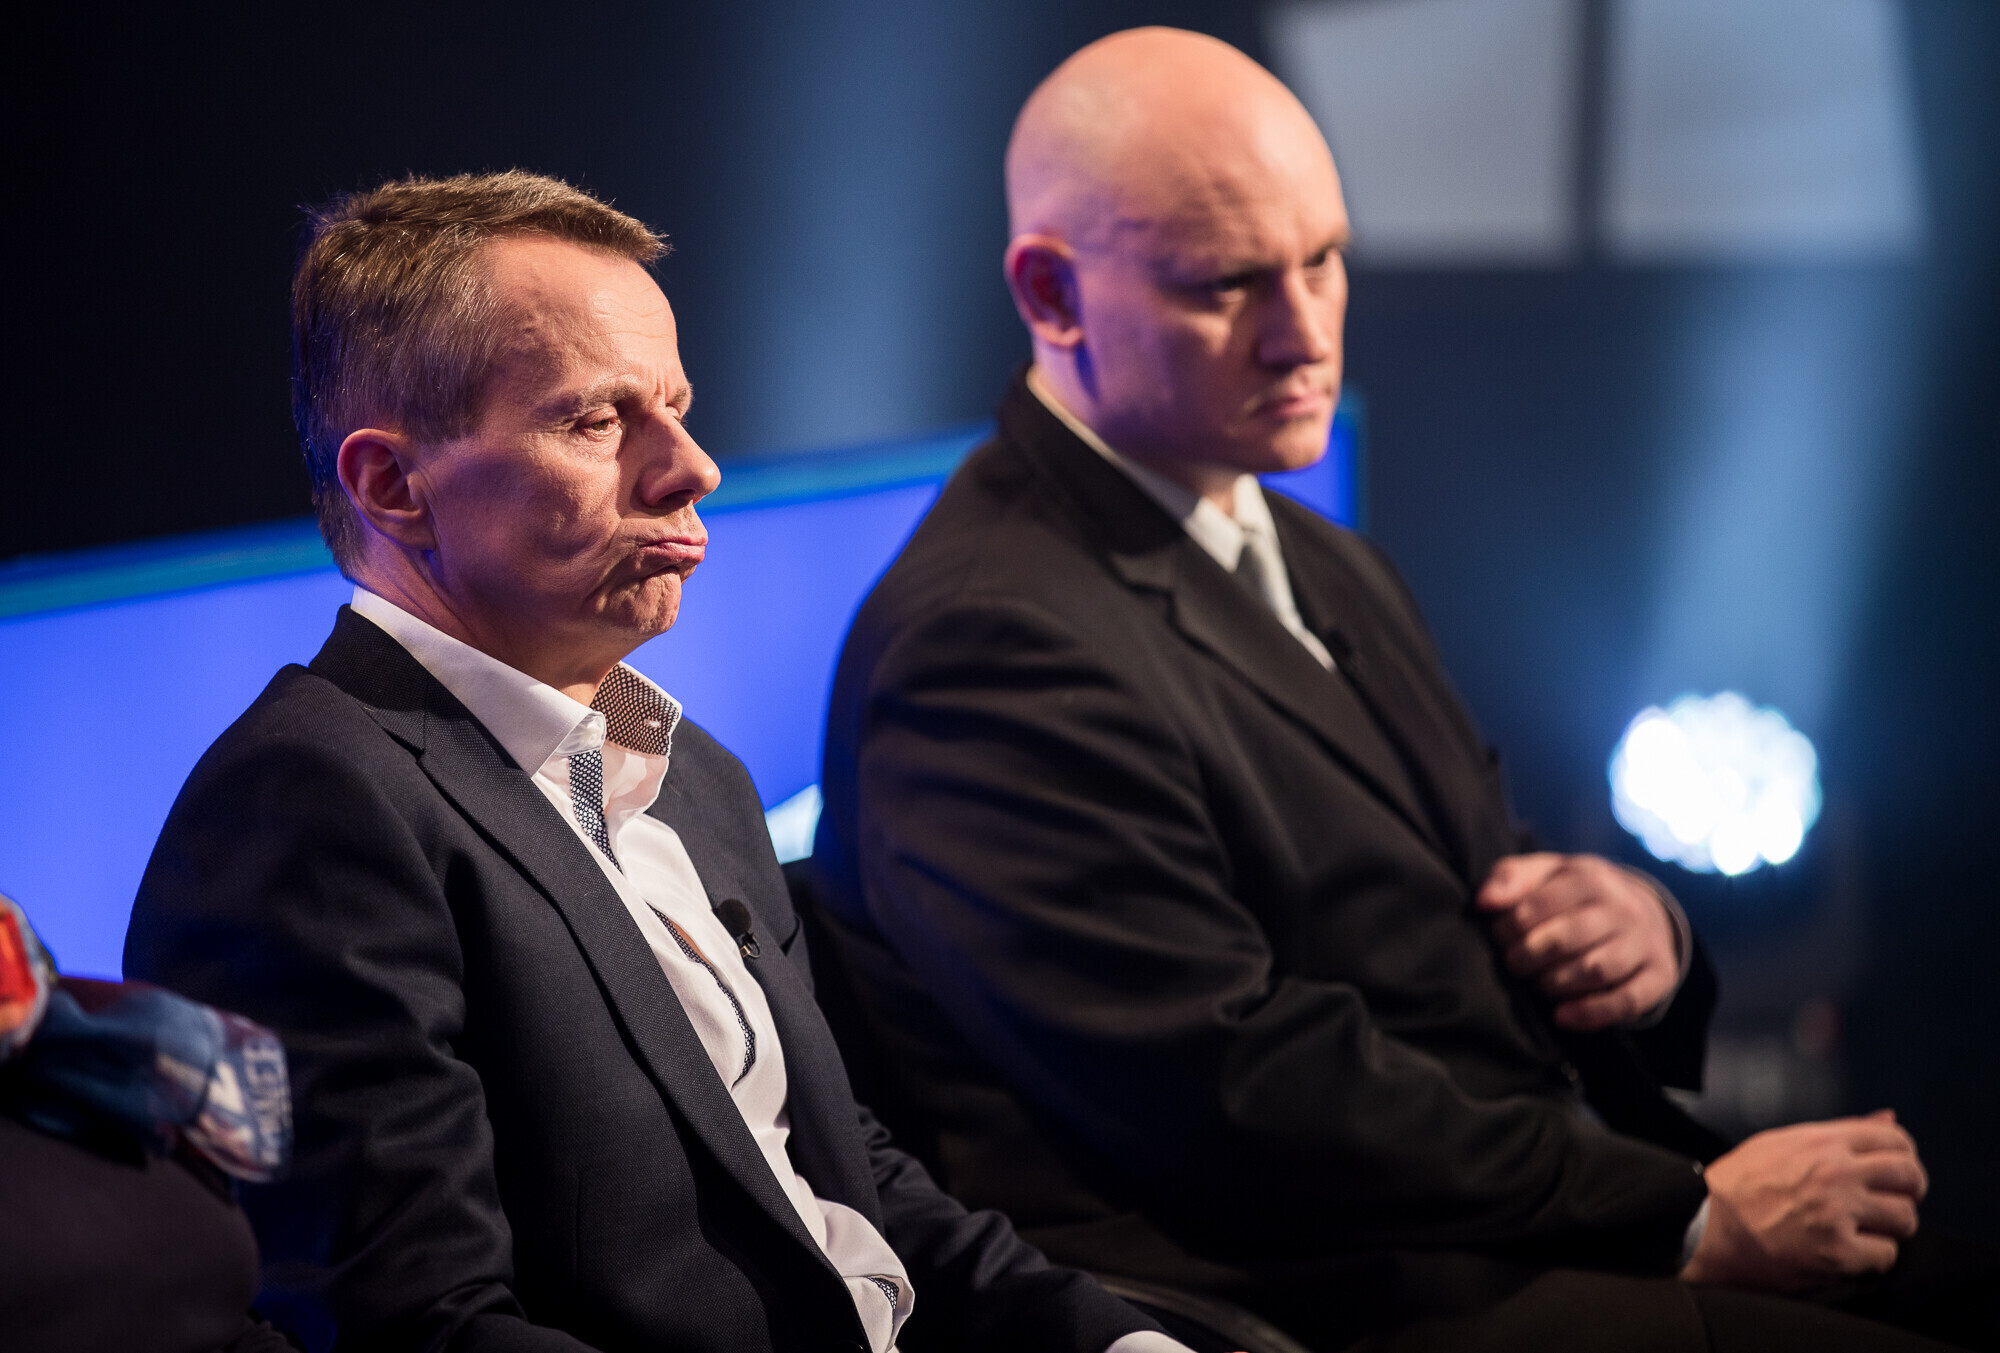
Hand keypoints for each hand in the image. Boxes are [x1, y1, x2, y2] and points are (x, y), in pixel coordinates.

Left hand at [1475, 853, 1679, 1029]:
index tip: (1497, 938)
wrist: (1641, 910)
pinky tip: (1561, 1017)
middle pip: (1567, 938)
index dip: (1511, 926)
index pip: (1542, 904)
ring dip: (1556, 983)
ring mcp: (1646, 943)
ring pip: (1597, 970)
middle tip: (1513, 964)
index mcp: (1591, 878)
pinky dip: (1592, 1013)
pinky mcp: (1660, 976)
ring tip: (1538, 985)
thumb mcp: (1547, 874)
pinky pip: (1627, 1000)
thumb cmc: (1576, 895)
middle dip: (1529, 956)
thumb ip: (1511, 878)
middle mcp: (1624, 908)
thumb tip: (1484, 902)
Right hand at [1681, 1111, 1926, 1291]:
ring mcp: (1839, 1214)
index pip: (1893, 1139)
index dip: (1904, 1155)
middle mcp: (1836, 1174)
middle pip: (1910, 1175)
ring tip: (1869, 1228)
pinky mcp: (1837, 1253)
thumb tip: (1887, 1120)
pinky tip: (1851, 1251)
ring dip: (1892, 1226)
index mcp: (1821, 1143)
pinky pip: (1886, 1255)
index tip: (1898, 1169)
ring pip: (1905, 1218)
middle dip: (1911, 1190)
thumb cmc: (1737, 1185)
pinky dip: (1873, 1257)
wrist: (1705, 1224)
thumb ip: (1836, 1133)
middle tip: (1896, 1200)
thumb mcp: (1780, 1143)